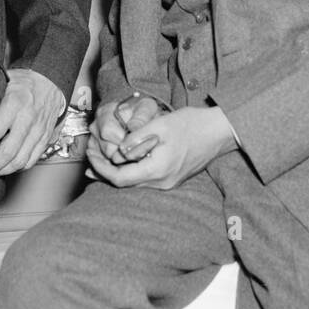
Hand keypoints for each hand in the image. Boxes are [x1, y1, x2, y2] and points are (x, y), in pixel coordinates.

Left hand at [0, 68, 64, 177]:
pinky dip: (19, 168)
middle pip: (8, 152)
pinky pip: (32, 160)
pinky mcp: (45, 138)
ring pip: (20, 160)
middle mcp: (28, 119)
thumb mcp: (4, 79)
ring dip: (3, 170)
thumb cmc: (23, 81)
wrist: (52, 80)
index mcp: (15, 102)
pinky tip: (8, 168)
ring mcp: (38, 130)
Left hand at [85, 107, 237, 190]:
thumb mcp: (160, 124)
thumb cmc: (192, 124)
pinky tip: (121, 161)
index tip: (91, 153)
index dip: (101, 168)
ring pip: (133, 182)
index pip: (120, 178)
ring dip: (115, 171)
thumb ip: (136, 138)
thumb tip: (117, 151)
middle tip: (89, 154)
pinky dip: (129, 171)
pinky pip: (144, 179)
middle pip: (124, 184)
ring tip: (97, 159)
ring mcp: (168, 183)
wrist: (219, 131)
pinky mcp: (171, 178)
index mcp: (158, 170)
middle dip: (104, 170)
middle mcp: (162, 183)